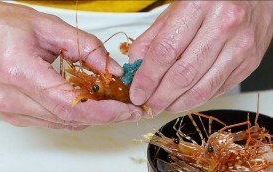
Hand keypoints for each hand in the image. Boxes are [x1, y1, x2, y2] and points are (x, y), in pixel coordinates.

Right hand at [0, 1, 140, 129]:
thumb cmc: (0, 26)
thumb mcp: (48, 26)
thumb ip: (85, 47)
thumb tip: (112, 69)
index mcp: (19, 72)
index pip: (70, 104)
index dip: (104, 111)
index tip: (125, 109)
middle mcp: (12, 98)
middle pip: (70, 118)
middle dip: (105, 115)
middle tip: (126, 105)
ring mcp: (12, 110)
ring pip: (64, 123)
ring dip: (91, 114)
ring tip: (110, 100)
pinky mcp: (15, 113)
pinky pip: (53, 121)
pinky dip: (75, 113)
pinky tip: (86, 101)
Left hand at [129, 1, 272, 115]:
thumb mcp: (175, 9)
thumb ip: (152, 38)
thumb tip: (136, 65)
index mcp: (198, 6)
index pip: (164, 52)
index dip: (147, 78)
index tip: (137, 93)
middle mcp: (223, 25)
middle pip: (183, 75)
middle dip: (160, 97)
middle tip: (148, 105)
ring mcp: (239, 46)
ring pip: (202, 89)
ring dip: (177, 104)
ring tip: (164, 106)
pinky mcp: (249, 63)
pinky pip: (218, 89)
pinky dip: (197, 99)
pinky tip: (184, 98)